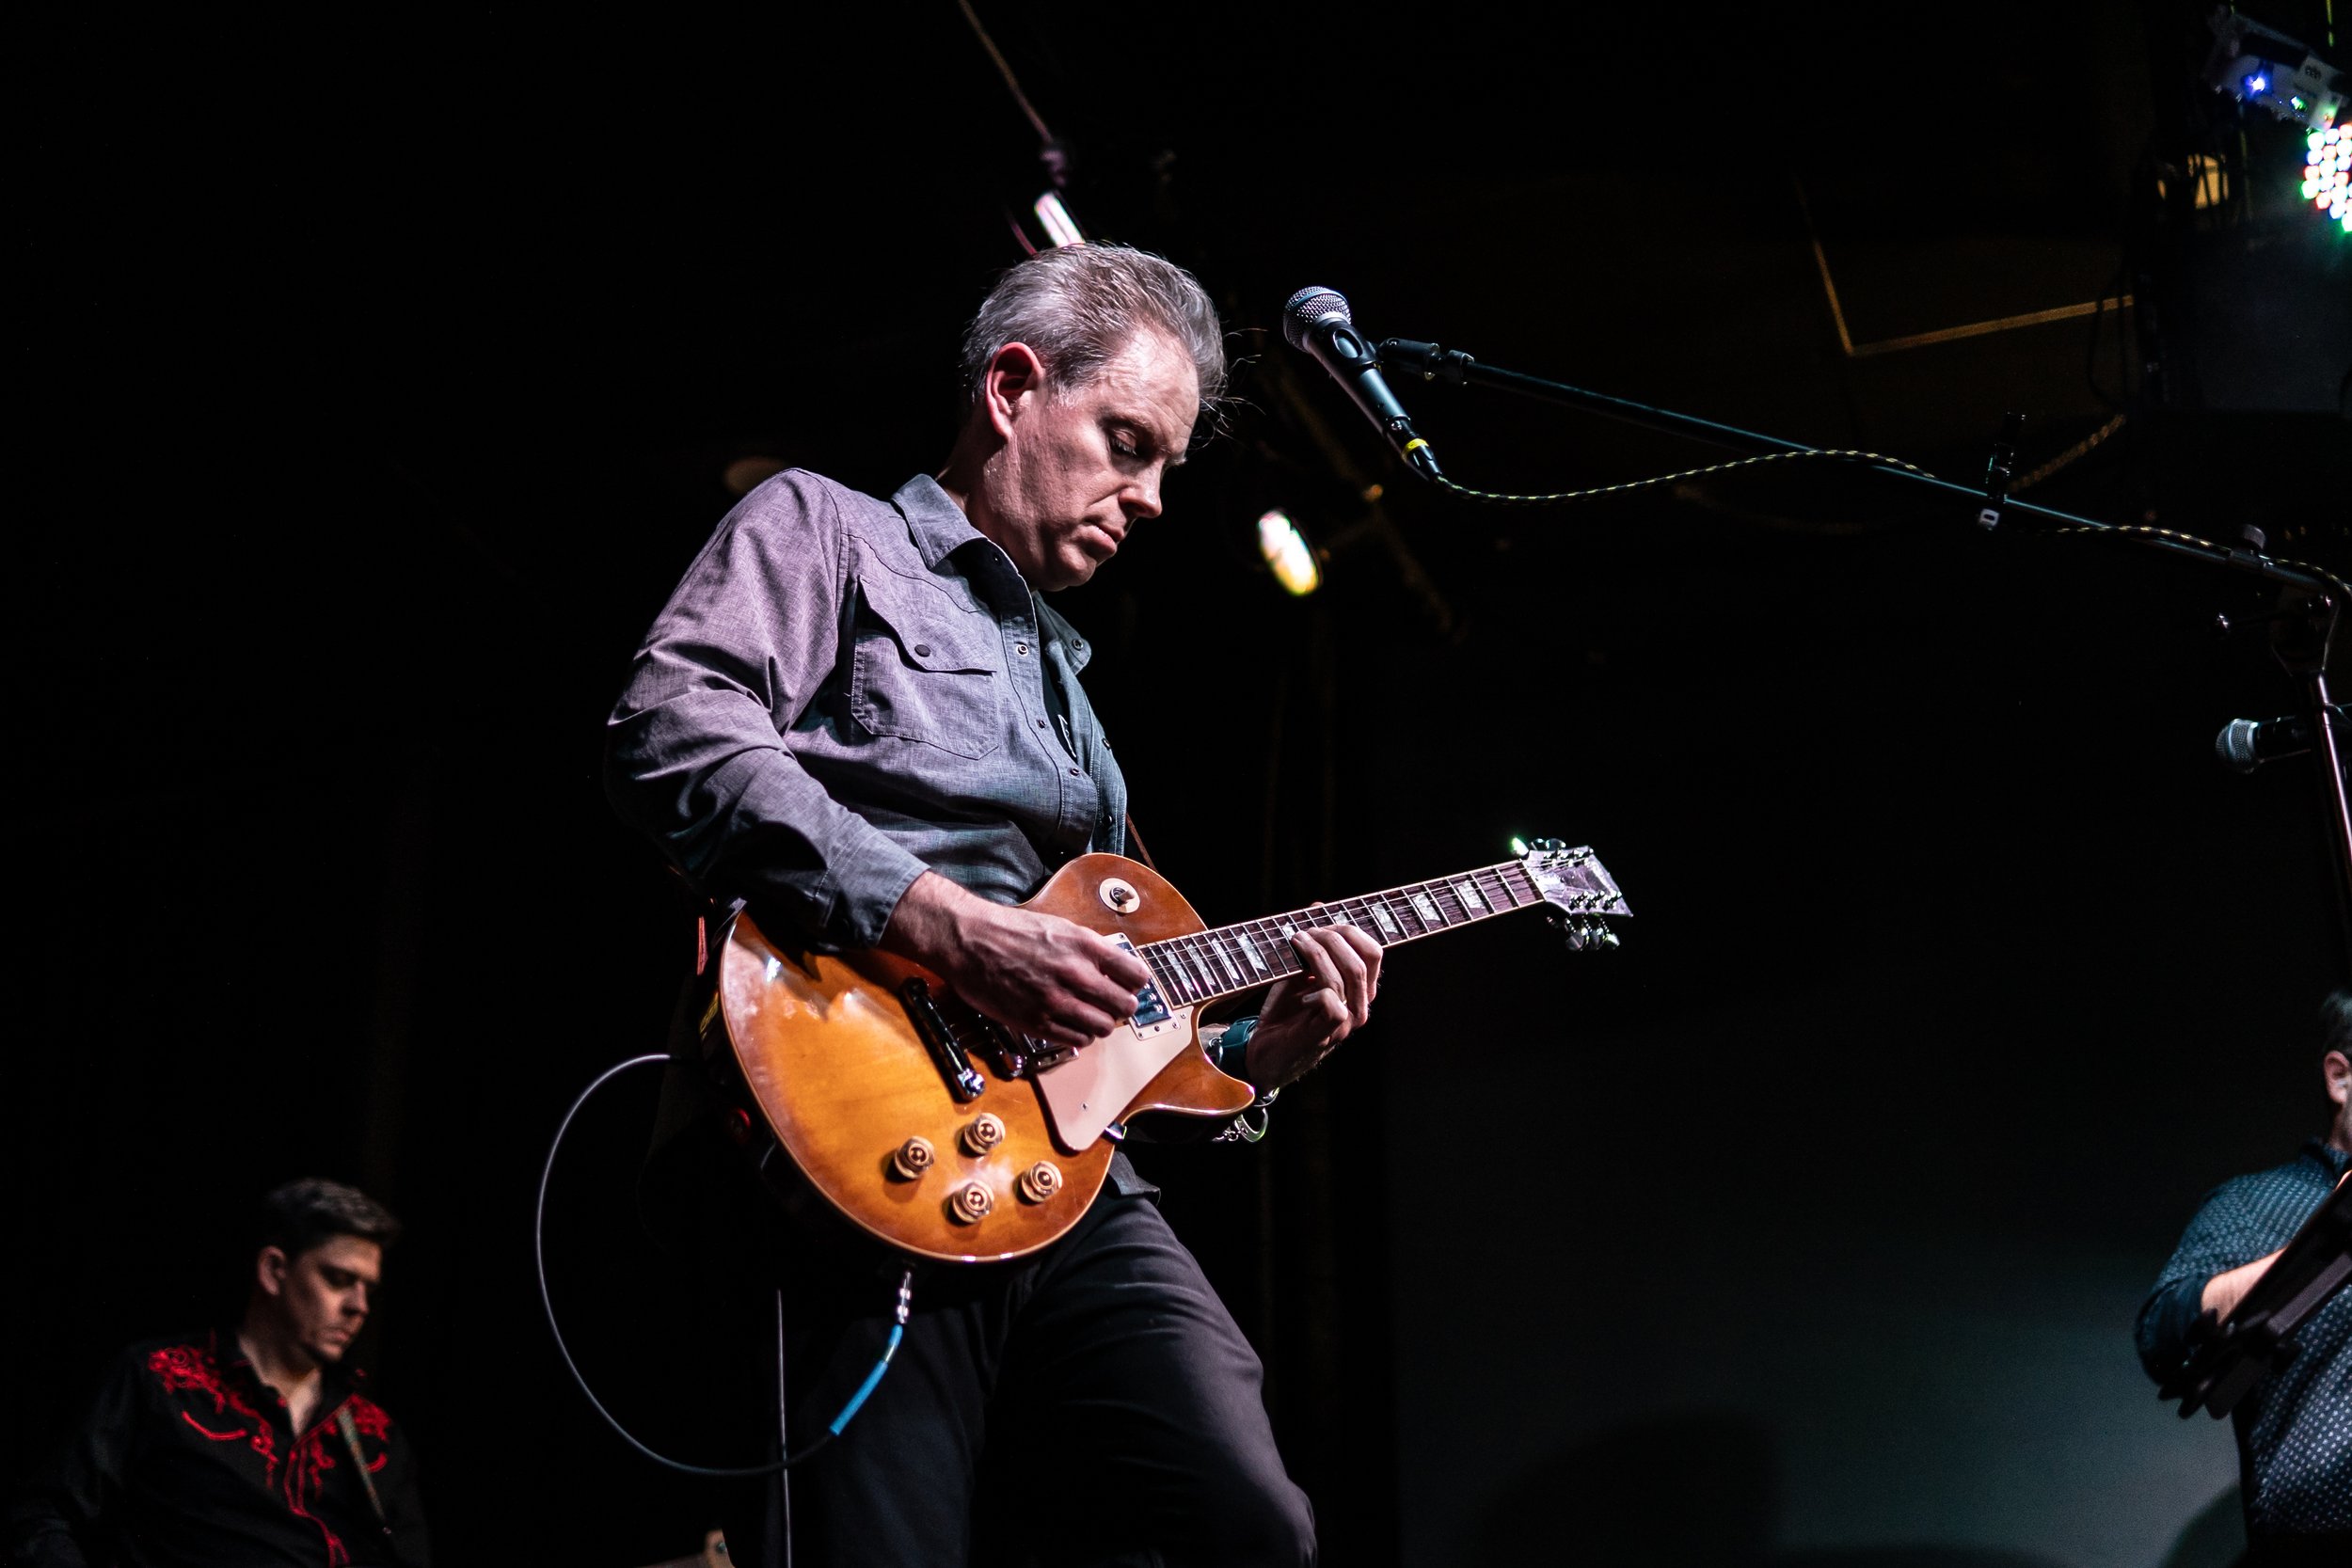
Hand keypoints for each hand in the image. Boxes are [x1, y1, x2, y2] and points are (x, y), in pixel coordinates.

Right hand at [881, 871, 1151, 1051]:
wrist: (970, 941)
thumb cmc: (1010, 930)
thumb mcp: (1061, 927)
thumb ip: (1090, 949)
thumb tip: (1115, 969)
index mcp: (1085, 946)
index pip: (1136, 975)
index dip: (1134, 982)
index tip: (1128, 984)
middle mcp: (1075, 975)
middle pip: (1124, 1006)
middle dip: (1120, 1006)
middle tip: (1110, 1003)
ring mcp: (1057, 1002)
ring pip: (1104, 1028)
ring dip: (1101, 1023)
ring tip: (1089, 1015)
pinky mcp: (1037, 1023)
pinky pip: (1077, 1041)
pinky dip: (1079, 1035)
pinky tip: (1071, 1024)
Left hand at [1243, 915, 1382, 1089]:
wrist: (1265, 1050)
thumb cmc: (1286, 1010)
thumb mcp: (1299, 969)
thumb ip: (1313, 942)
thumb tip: (1319, 906)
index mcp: (1359, 989)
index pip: (1373, 952)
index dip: (1350, 930)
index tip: (1321, 920)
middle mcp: (1359, 1006)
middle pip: (1362, 960)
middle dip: (1331, 937)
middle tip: (1304, 932)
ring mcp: (1345, 1022)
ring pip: (1343, 977)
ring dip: (1316, 954)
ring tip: (1295, 944)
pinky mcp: (1326, 1034)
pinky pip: (1332, 1002)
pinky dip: (1314, 989)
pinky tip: (1299, 991)